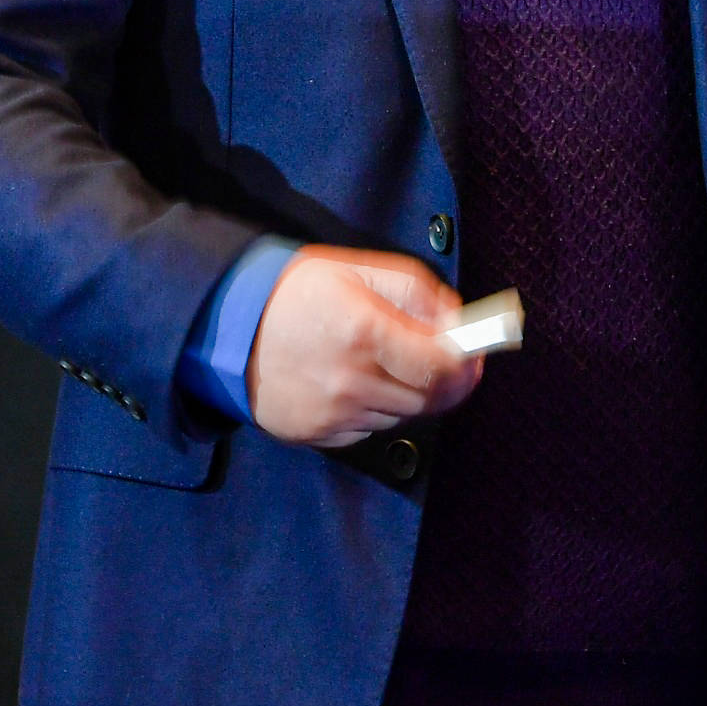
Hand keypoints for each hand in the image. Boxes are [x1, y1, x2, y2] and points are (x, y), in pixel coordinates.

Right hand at [245, 247, 482, 447]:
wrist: (229, 326)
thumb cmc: (298, 292)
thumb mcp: (361, 270)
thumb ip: (418, 293)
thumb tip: (459, 323)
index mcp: (364, 332)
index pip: (441, 367)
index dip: (469, 365)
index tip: (477, 356)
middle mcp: (350, 381)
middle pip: (427, 399)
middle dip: (446, 382)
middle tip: (449, 363)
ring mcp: (331, 414)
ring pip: (400, 416)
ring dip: (407, 394)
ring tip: (385, 363)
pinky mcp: (316, 435)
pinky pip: (368, 430)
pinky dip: (374, 409)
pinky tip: (355, 382)